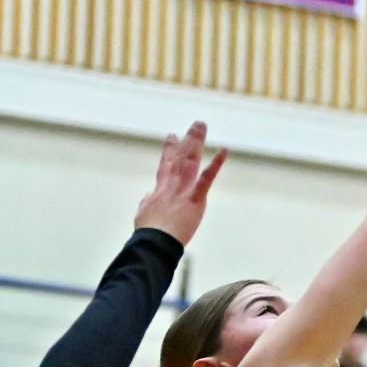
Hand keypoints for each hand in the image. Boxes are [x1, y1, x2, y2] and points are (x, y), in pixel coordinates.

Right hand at [134, 121, 226, 244]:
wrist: (155, 243)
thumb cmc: (149, 232)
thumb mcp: (143, 213)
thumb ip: (147, 201)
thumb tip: (148, 194)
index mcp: (161, 189)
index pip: (166, 164)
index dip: (170, 149)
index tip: (172, 135)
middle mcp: (172, 184)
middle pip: (181, 157)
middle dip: (189, 139)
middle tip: (197, 124)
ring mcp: (184, 190)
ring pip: (191, 161)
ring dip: (196, 142)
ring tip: (201, 126)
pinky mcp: (196, 198)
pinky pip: (207, 178)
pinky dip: (215, 164)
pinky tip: (223, 150)